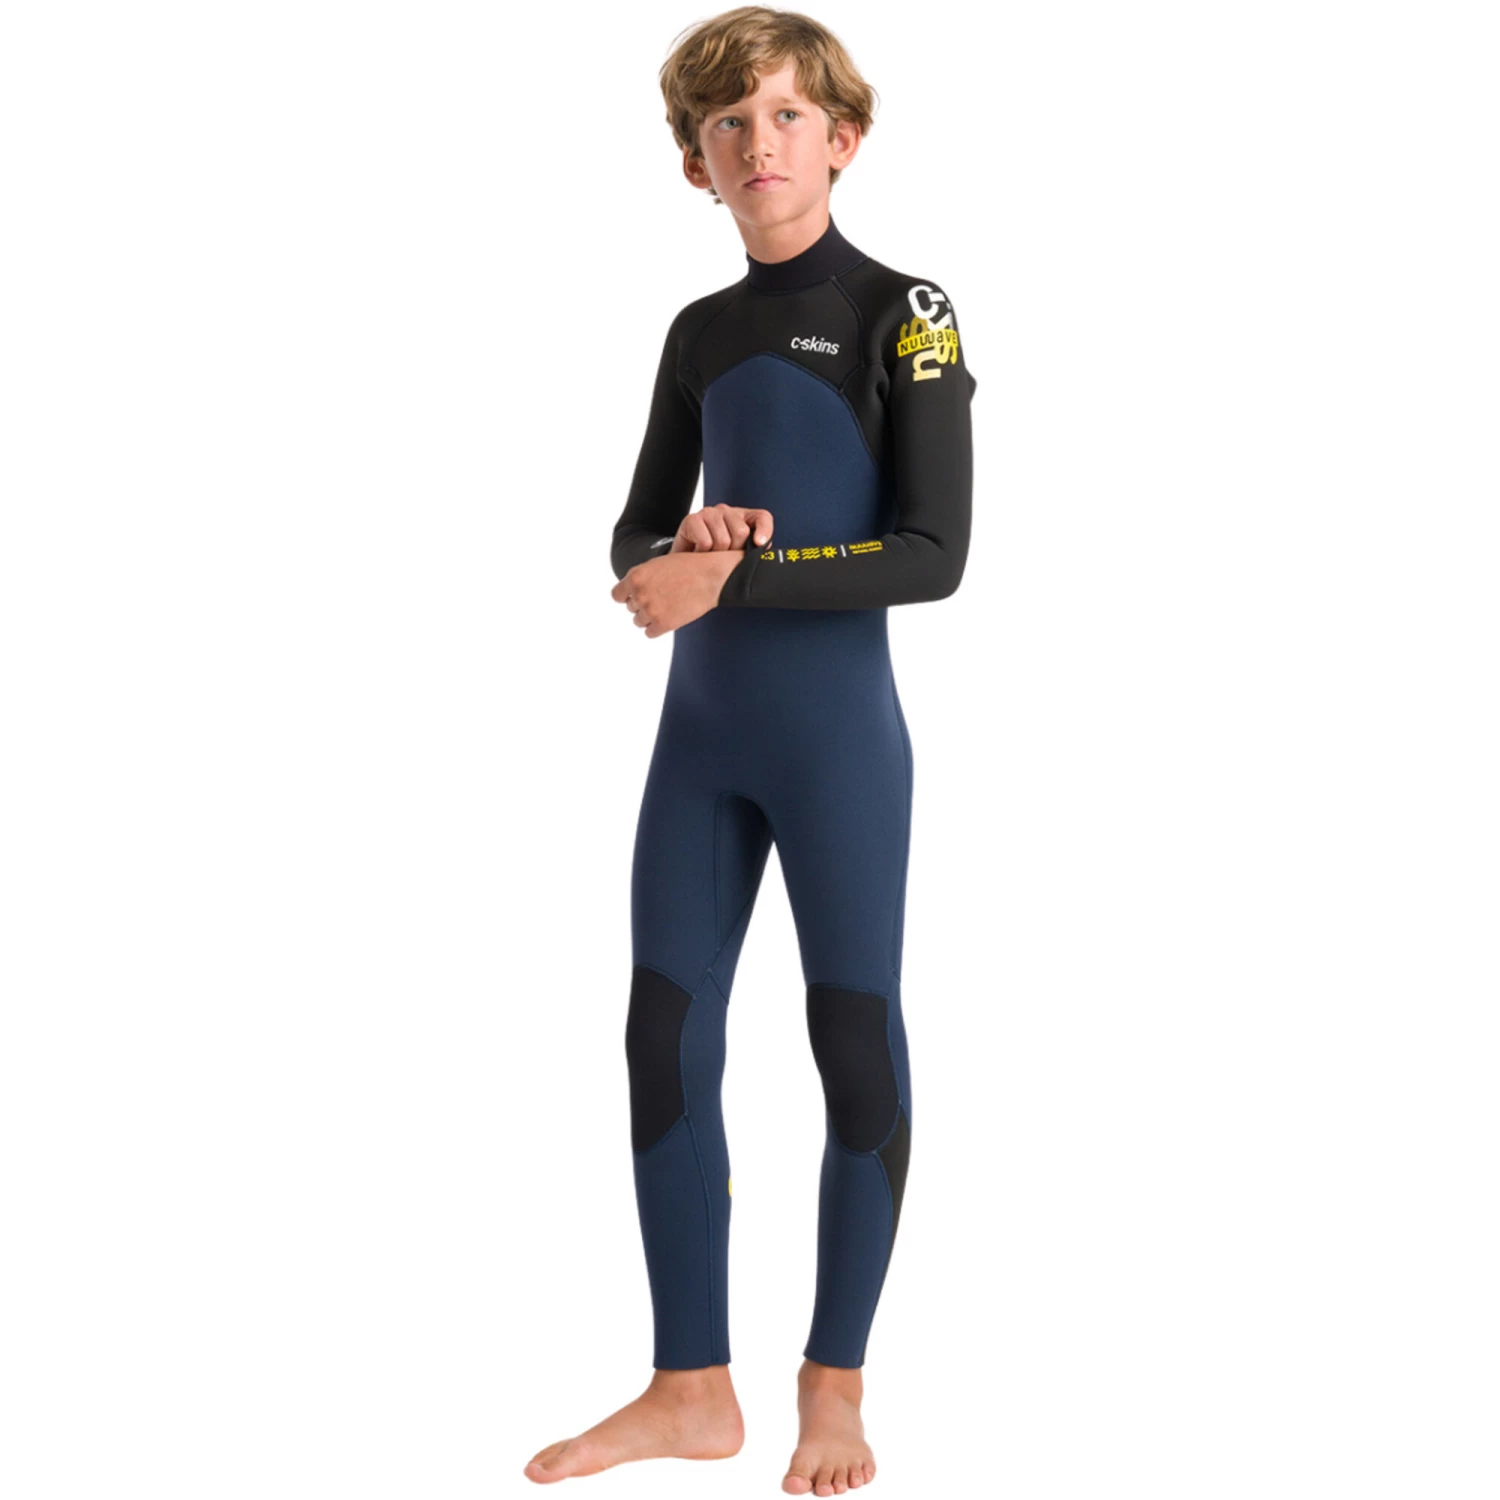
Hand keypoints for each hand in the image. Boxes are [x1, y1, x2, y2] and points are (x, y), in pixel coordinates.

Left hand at [612, 551, 744, 638]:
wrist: (712, 576)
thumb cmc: (689, 567)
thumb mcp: (659, 565)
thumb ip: (642, 578)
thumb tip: (630, 595)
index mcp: (636, 576)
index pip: (617, 595)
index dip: (626, 596)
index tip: (637, 597)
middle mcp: (639, 593)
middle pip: (631, 608)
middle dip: (644, 605)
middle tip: (663, 599)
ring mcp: (650, 610)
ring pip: (639, 621)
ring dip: (650, 617)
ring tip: (668, 608)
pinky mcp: (663, 624)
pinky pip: (649, 633)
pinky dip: (657, 628)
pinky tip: (669, 618)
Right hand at [670, 503, 773, 553]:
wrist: (683, 563)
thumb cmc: (712, 557)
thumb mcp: (736, 553)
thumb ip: (751, 549)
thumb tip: (764, 548)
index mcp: (742, 518)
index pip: (762, 517)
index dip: (764, 530)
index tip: (760, 543)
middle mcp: (726, 511)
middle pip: (741, 532)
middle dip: (733, 551)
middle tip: (723, 556)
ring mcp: (708, 513)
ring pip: (723, 539)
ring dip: (716, 555)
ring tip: (709, 555)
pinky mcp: (691, 519)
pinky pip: (706, 541)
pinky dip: (702, 552)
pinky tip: (698, 552)